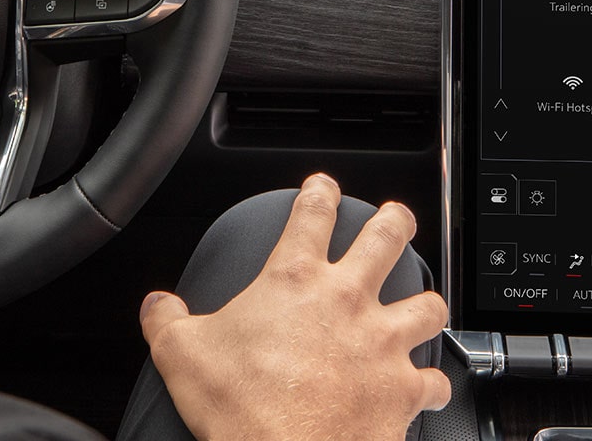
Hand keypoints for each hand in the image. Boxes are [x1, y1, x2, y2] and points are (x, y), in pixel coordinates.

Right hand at [139, 174, 449, 440]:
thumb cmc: (243, 406)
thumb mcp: (181, 355)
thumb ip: (167, 321)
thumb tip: (157, 304)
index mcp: (294, 281)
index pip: (311, 214)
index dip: (319, 192)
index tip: (323, 186)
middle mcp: (347, 301)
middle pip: (385, 238)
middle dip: (394, 221)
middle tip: (396, 217)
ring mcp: (382, 342)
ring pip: (426, 303)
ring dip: (425, 302)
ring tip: (423, 302)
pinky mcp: (404, 388)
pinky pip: (434, 378)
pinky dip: (433, 382)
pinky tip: (430, 385)